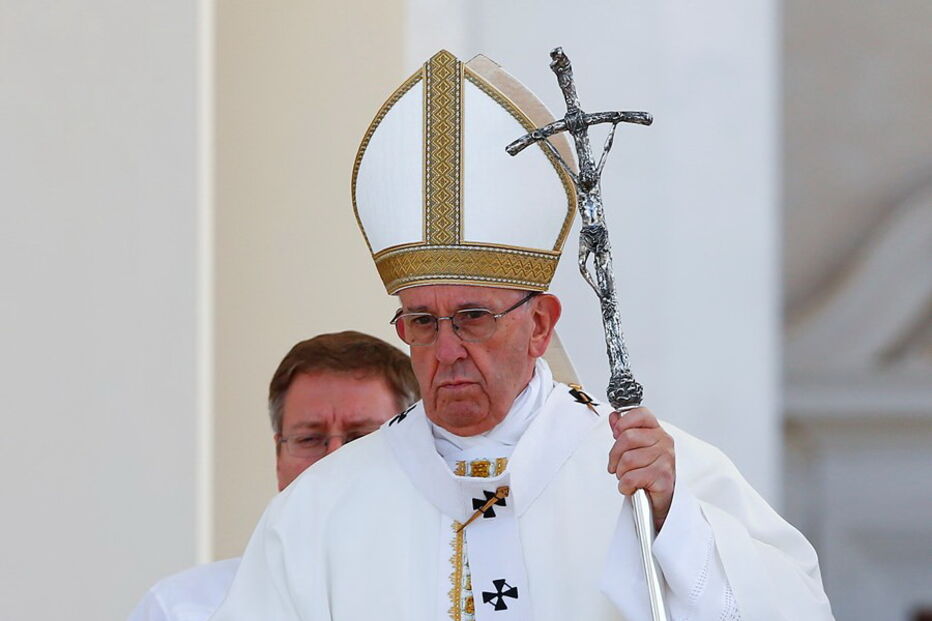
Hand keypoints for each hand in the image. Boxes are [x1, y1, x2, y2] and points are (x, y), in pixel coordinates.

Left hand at [607, 407, 674, 530]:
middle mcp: (664, 442)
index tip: (617, 433)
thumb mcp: (635, 449)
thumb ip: (624, 432)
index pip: (640, 414)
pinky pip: (631, 478)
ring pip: (627, 459)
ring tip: (628, 477)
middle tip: (617, 466)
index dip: (623, 422)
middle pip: (627, 437)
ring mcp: (665, 459)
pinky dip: (625, 486)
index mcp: (656, 431)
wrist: (661, 500)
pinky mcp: (663, 476)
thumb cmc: (648, 473)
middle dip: (615, 455)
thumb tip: (614, 417)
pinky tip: (632, 487)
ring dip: (621, 473)